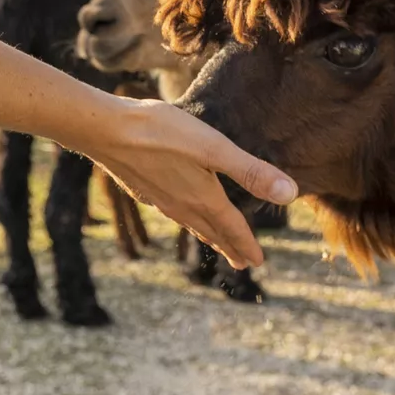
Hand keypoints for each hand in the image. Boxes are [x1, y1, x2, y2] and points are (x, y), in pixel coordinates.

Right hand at [80, 99, 296, 268]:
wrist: (105, 130)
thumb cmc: (160, 132)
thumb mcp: (213, 147)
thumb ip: (250, 170)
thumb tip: (289, 194)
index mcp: (204, 197)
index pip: (233, 227)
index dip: (248, 244)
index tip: (258, 262)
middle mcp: (182, 205)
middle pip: (212, 232)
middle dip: (229, 247)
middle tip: (242, 263)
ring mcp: (160, 199)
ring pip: (190, 224)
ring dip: (207, 236)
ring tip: (214, 243)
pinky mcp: (143, 189)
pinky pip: (171, 212)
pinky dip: (184, 220)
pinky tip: (177, 211)